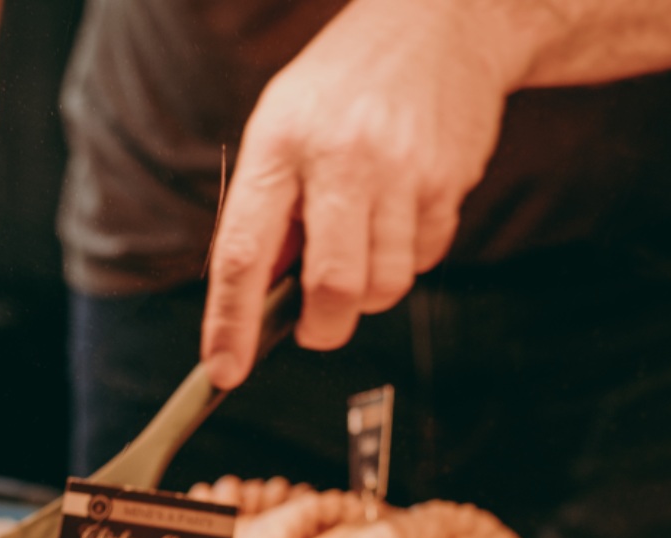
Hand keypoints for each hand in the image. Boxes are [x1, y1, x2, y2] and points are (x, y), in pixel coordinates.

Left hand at [201, 0, 520, 388]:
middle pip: (332, 289)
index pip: (244, 253)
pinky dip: (409, 255)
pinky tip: (403, 209)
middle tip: (316, 326)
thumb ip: (272, 207)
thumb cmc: (347, 82)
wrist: (443, 22)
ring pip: (385, 285)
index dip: (231, 322)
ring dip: (370, 292)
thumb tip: (260, 297)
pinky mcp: (447, 182)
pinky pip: (426, 258)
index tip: (223, 369)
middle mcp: (341, 158)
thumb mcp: (285, 123)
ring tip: (364, 241)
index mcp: (280, 144)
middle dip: (322, 327)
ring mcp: (400, 172)